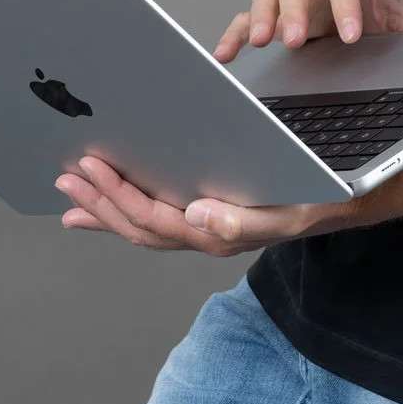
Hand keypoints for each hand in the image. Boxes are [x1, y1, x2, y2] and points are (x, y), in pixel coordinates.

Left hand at [55, 154, 357, 254]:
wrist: (334, 203)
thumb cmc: (311, 199)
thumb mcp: (286, 210)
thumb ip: (241, 217)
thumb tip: (197, 212)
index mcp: (217, 233)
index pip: (155, 218)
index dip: (118, 195)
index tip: (91, 168)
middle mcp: (202, 235)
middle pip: (138, 225)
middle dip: (100, 200)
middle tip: (67, 175)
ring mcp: (199, 230)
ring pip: (140, 226)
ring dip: (103, 207)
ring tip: (71, 190)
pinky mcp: (200, 221)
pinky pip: (152, 223)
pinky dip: (120, 215)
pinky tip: (98, 208)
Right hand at [212, 0, 402, 61]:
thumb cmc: (394, 4)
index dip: (346, 3)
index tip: (352, 36)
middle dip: (296, 9)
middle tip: (298, 41)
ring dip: (262, 17)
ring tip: (261, 43)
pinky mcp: (276, 13)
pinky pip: (248, 18)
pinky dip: (236, 34)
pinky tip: (227, 55)